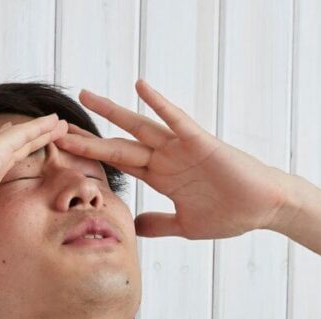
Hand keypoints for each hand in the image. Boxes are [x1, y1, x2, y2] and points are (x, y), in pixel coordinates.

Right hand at [0, 113, 66, 314]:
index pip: (6, 173)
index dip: (21, 164)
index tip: (33, 158)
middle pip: (18, 152)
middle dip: (36, 141)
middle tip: (56, 133)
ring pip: (21, 139)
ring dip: (41, 129)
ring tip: (61, 120)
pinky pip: (19, 135)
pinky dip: (37, 126)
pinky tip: (53, 120)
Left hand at [67, 80, 293, 239]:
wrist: (263, 208)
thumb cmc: (231, 214)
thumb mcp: (186, 225)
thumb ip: (159, 223)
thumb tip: (134, 228)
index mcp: (161, 178)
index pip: (118, 165)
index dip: (91, 158)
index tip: (63, 152)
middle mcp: (166, 159)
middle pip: (119, 144)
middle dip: (89, 137)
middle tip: (57, 126)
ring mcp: (180, 148)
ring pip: (139, 127)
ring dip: (113, 112)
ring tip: (87, 96)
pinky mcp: (200, 142)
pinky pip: (175, 119)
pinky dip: (158, 104)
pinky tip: (140, 88)